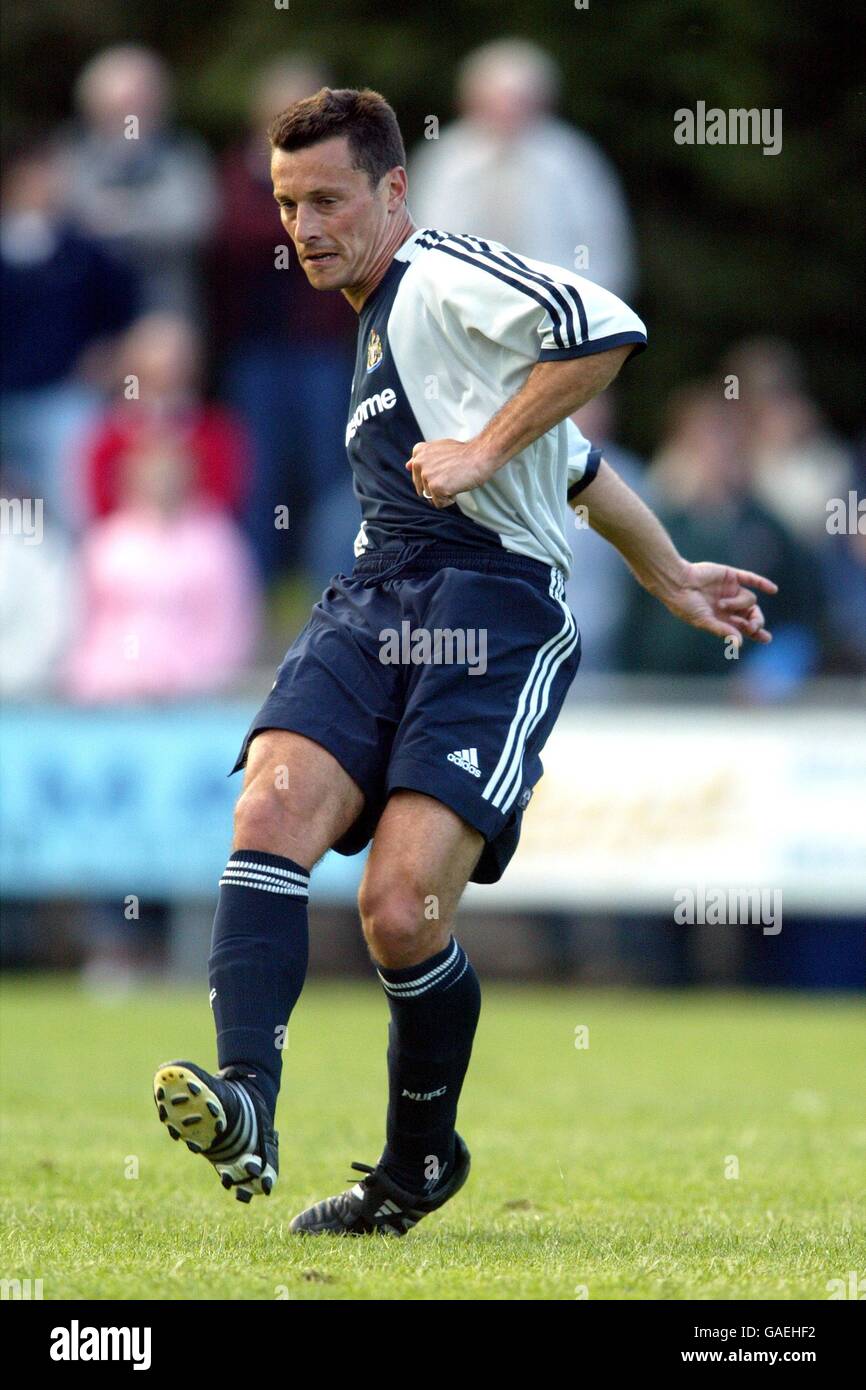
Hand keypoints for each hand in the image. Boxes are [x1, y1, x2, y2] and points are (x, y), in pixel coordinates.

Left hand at [405, 439, 498, 507]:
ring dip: (444, 492)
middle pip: (423, 488)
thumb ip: (423, 458)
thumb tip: (407, 466)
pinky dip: (450, 499)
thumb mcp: (439, 449)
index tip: (445, 469)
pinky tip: (457, 485)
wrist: (480, 455)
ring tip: (455, 479)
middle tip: (452, 474)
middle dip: (437, 486)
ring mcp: (426, 475)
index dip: (433, 476)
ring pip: (431, 497)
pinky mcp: (435, 487)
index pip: (417, 476)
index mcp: (419, 452)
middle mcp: (419, 463)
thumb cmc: (464, 454)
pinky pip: (439, 503)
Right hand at [661, 561, 777, 646]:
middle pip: (752, 614)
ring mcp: (731, 590)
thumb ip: (722, 630)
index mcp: (723, 619)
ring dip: (738, 604)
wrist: (677, 583)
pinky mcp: (731, 576)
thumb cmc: (686, 605)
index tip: (765, 638)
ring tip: (721, 605)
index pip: (745, 628)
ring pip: (749, 599)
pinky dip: (762, 583)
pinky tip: (773, 590)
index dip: (757, 633)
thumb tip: (739, 644)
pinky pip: (750, 579)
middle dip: (755, 621)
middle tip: (753, 627)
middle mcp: (730, 605)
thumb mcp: (704, 621)